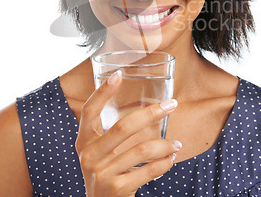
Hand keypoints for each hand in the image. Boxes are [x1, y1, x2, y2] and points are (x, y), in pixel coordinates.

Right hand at [75, 70, 180, 196]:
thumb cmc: (106, 174)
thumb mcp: (99, 153)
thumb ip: (110, 134)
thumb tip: (145, 107)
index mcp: (84, 141)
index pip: (89, 111)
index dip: (102, 92)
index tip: (118, 74)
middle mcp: (89, 156)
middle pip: (123, 127)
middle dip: (152, 113)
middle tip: (172, 105)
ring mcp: (101, 173)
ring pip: (141, 150)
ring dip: (164, 144)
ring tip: (176, 143)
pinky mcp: (116, 189)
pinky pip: (148, 171)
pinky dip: (164, 164)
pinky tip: (171, 159)